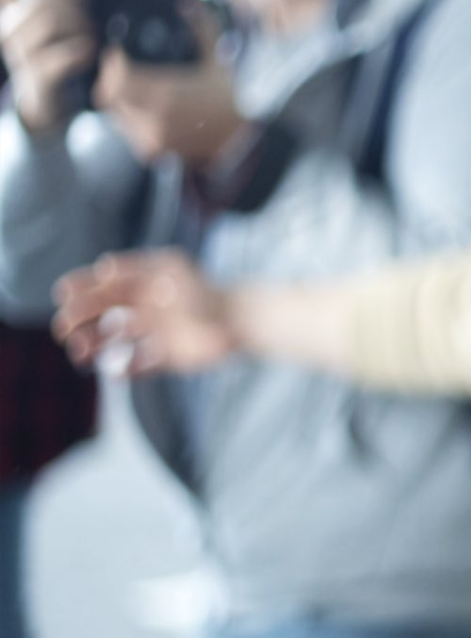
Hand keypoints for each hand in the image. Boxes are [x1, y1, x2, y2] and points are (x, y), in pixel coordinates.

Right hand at [0, 0, 95, 135]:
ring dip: (80, 23)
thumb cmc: (53, 54)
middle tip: (90, 7)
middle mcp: (9, 28)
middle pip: (38, 0)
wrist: (47, 100)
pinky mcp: (37, 74)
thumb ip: (52, 2)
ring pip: (49, 23)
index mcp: (10, 12)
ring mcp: (21, 52)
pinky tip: (91, 51)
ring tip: (94, 29)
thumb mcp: (48, 25)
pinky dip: (82, 49)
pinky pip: (60, 56)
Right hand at [52, 249, 237, 374]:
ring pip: (115, 341)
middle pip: (104, 314)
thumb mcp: (172, 273)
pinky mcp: (168, 356)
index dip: (82, 289)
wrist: (242, 322)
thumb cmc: (205, 292)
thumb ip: (139, 270)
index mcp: (146, 284)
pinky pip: (139, 365)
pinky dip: (126, 370)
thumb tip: (103, 266)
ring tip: (80, 352)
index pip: (106, 285)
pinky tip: (117, 371)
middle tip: (64, 330)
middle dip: (81, 320)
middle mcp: (147, 308)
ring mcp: (156, 332)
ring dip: (94, 346)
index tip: (62, 294)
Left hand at [92, 0, 244, 166]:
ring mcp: (151, 138)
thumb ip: (201, 27)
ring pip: (114, 112)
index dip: (113, 63)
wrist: (240, 143)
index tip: (119, 53)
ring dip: (118, 97)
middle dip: (111, 79)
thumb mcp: (217, 60)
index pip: (118, 77)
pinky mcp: (150, 151)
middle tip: (121, 68)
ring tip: (133, 86)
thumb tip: (187, 0)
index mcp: (167, 95)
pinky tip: (144, 106)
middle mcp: (154, 119)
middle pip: (109, 95)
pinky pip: (125, 128)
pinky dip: (129, 115)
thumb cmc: (229, 101)